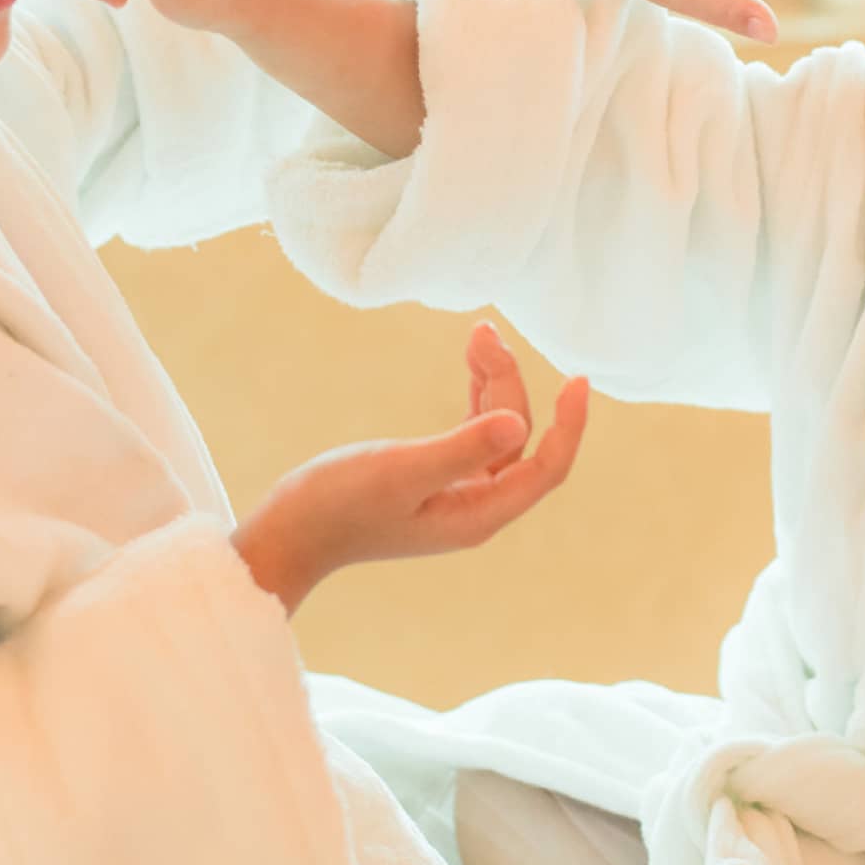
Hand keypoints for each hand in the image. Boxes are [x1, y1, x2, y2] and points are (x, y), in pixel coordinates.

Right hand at [233, 324, 587, 612]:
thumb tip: (518, 424)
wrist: (287, 534)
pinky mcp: (434, 481)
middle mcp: (476, 508)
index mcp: (479, 514)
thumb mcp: (401, 470)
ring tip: (478, 333)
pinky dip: (477, 397)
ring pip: (496, 431)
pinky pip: (474, 434)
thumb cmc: (337, 505)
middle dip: (509, 381)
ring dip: (493, 382)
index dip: (569, 425)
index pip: (546, 468)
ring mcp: (456, 496)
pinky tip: (473, 366)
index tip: (578, 380)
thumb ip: (461, 448)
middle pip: (518, 439)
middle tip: (482, 330)